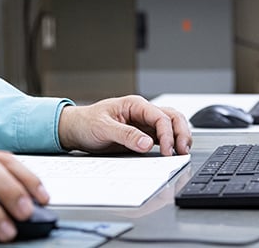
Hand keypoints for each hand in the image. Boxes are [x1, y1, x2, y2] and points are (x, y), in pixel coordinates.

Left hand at [57, 95, 191, 155]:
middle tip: (183, 151)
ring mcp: (143, 124)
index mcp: (134, 105)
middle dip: (181, 133)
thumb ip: (125, 135)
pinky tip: (172, 154)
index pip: (160, 117)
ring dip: (179, 138)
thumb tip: (146, 143)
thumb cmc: (86, 122)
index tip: (168, 150)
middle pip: (172, 118)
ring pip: (171, 126)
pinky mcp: (142, 136)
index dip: (167, 134)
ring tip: (182, 153)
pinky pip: (162, 138)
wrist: (75, 129)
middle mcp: (142, 112)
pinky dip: (170, 144)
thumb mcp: (103, 128)